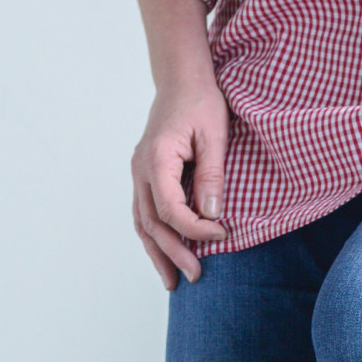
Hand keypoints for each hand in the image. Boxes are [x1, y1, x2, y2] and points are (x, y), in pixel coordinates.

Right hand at [131, 77, 229, 288]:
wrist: (181, 80)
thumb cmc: (200, 102)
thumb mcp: (214, 135)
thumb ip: (212, 175)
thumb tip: (210, 213)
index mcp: (156, 159)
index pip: (170, 209)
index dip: (195, 229)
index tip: (222, 234)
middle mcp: (140, 170)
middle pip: (152, 223)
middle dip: (173, 253)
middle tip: (195, 277)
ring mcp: (138, 174)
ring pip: (142, 223)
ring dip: (157, 253)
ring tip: (173, 281)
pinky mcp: (145, 176)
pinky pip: (144, 213)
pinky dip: (153, 237)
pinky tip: (164, 254)